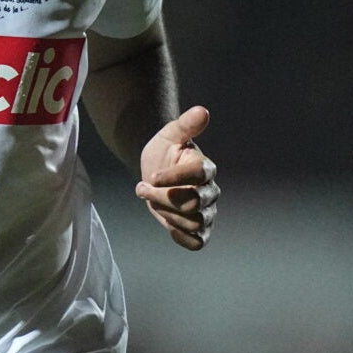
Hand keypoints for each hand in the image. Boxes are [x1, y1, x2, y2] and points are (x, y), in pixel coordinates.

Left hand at [135, 106, 218, 249]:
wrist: (155, 170)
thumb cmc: (164, 150)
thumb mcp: (169, 134)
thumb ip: (185, 124)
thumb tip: (202, 111)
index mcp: (205, 168)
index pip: (198, 175)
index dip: (174, 177)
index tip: (152, 175)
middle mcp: (210, 191)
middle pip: (192, 203)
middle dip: (162, 197)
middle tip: (142, 187)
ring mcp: (206, 212)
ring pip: (192, 222)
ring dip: (165, 213)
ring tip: (150, 199)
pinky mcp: (198, 229)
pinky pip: (197, 242)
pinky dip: (183, 237)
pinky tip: (166, 225)